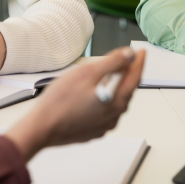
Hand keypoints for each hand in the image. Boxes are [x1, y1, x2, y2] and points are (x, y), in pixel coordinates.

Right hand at [4, 47, 144, 160]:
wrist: (42, 127)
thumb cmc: (60, 102)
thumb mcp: (87, 73)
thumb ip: (112, 63)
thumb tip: (129, 55)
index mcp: (116, 102)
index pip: (135, 78)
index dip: (139, 62)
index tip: (142, 52)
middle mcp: (114, 116)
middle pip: (127, 91)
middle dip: (128, 74)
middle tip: (125, 61)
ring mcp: (104, 126)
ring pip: (116, 102)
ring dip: (116, 88)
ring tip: (110, 76)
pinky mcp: (93, 131)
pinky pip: (105, 112)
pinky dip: (105, 100)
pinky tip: (95, 94)